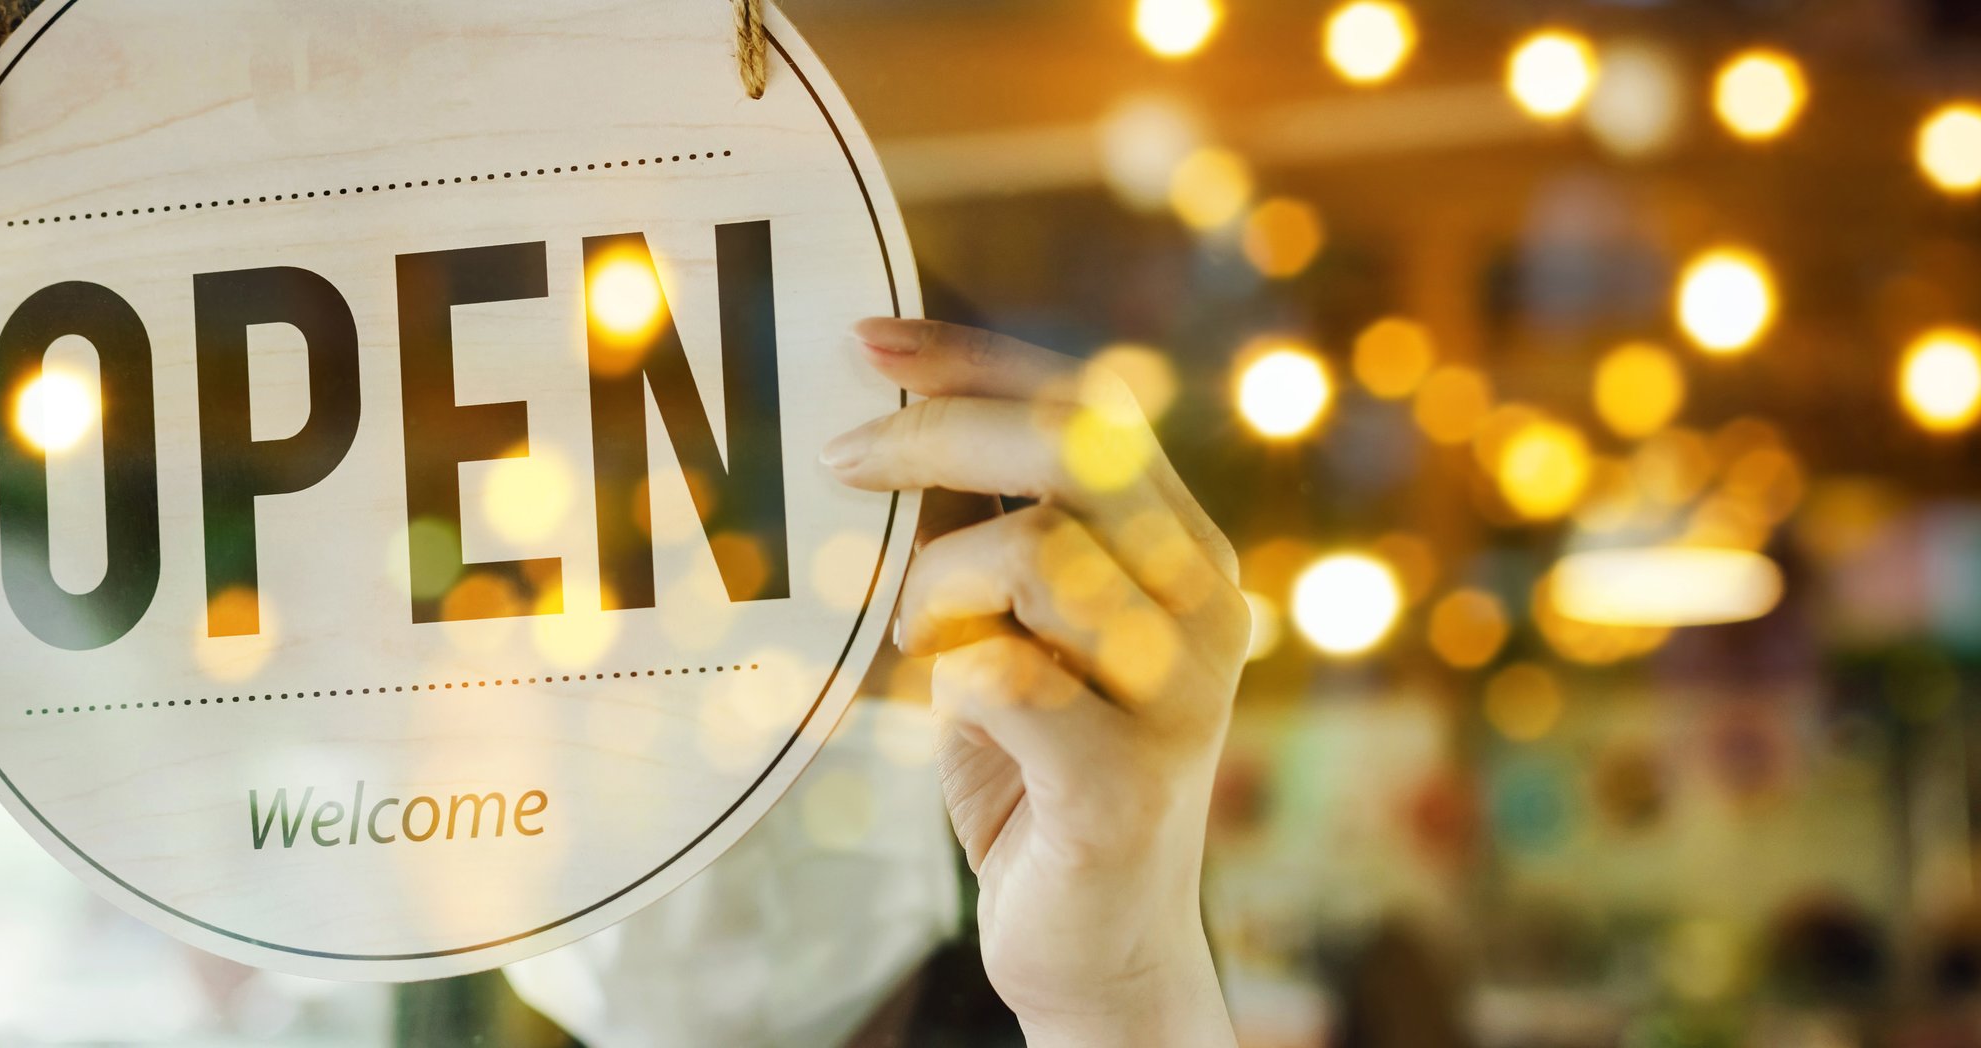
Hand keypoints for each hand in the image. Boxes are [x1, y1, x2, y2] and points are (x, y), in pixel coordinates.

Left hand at [827, 319, 1245, 1046]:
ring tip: (926, 645)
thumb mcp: (1016, 625)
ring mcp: (1181, 695)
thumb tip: (888, 413)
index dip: (973, 358)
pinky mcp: (1126, 785)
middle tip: (840, 463)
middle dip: (935, 434)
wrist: (1100, 946)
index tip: (866, 341)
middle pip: (1076, 448)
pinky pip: (1007, 676)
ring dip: (937, 588)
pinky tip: (955, 709)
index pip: (1092, 404)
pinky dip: (951, 677)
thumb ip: (989, 527)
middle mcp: (1206, 603)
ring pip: (1035, 552)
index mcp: (1183, 549)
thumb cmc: (1038, 770)